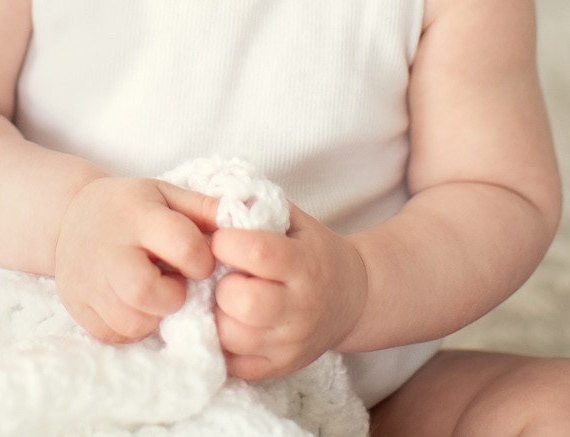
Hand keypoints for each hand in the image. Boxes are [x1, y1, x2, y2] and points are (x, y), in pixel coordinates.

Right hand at [55, 177, 219, 342]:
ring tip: (153, 295)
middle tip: (173, 285)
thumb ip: (204, 208)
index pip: (184, 246)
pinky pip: (114, 335)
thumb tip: (246, 220)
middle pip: (145, 290)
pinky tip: (135, 306)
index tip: (198, 260)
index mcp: (136, 215)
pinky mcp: (78, 306)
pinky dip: (132, 328)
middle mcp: (108, 249)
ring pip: (132, 321)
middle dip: (172, 296)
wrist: (68, 217)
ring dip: (154, 316)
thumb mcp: (164, 194)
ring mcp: (88, 281)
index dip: (201, 260)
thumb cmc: (130, 207)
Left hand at [210, 203, 367, 379]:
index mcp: (305, 264)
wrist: (354, 299)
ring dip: (218, 315)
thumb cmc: (315, 253)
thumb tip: (215, 203)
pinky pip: (234, 363)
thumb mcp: (296, 222)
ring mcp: (290, 343)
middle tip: (227, 277)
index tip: (222, 240)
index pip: (258, 253)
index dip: (227, 243)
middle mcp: (301, 308)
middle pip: (243, 302)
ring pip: (232, 336)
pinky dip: (222, 343)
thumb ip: (259, 208)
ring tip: (227, 301)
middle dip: (223, 285)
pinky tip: (230, 322)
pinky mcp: (279, 367)